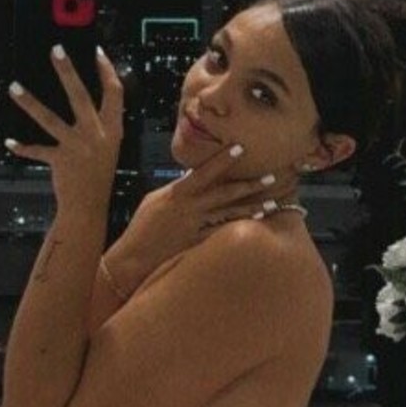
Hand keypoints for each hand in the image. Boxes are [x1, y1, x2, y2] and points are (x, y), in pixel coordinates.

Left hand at [5, 46, 124, 209]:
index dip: (106, 71)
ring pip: (49, 119)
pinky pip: (37, 150)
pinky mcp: (60, 161)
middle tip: (55, 50)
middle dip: (67, 72)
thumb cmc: (97, 174)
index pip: (114, 93)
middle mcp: (96, 135)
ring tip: (14, 87)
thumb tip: (83, 95)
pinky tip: (9, 141)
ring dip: (30, 103)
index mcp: (113, 130)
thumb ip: (101, 123)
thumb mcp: (108, 146)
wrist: (89, 207)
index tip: (97, 52)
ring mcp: (77, 147)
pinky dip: (22, 147)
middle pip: (80, 97)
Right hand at [105, 141, 299, 290]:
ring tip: (273, 203)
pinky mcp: (199, 245)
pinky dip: (240, 227)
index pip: (203, 172)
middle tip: (271, 176)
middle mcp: (190, 209)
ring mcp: (196, 228)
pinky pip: (224, 234)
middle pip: (225, 193)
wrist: (133, 259)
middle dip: (249, 184)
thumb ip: (175, 189)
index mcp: (177, 194)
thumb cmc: (141, 228)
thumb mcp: (154, 200)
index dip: (222, 159)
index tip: (240, 147)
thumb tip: (190, 178)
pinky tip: (257, 225)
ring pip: (230, 214)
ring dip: (253, 208)